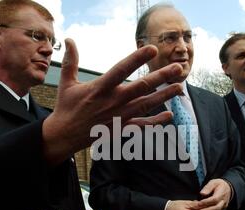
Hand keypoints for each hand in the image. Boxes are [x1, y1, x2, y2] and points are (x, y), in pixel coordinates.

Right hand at [43, 39, 182, 164]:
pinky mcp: (121, 128)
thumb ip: (71, 61)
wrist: (65, 136)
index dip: (137, 59)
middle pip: (141, 87)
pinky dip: (156, 121)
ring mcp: (119, 116)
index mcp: (100, 88)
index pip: (122, 69)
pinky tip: (169, 115)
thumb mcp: (66, 82)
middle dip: (161, 77)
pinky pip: (142, 125)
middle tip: (178, 68)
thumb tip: (69, 39)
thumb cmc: (67, 107)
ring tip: (179, 87)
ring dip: (164, 96)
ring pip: (146, 104)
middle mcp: (113, 101)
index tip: (153, 49)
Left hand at [195, 179, 231, 209]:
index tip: (198, 204)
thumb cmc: (218, 185)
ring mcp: (224, 207)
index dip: (206, 202)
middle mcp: (224, 202)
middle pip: (216, 208)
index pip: (214, 199)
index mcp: (222, 193)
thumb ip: (208, 187)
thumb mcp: (213, 182)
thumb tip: (202, 193)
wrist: (227, 189)